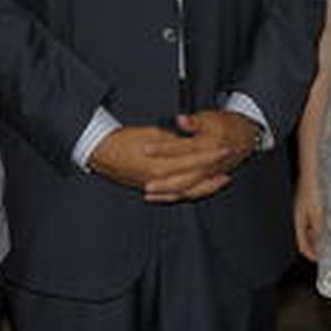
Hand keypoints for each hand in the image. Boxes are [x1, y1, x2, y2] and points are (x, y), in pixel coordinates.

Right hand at [88, 124, 231, 202]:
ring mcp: (155, 186)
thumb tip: (191, 142)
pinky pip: (172, 196)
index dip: (211, 156)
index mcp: (163, 165)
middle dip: (212, 176)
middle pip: (194, 181)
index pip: (194, 161)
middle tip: (229, 171)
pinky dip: (186, 194)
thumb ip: (174, 141)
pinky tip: (194, 191)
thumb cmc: (124, 140)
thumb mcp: (152, 134)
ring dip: (204, 188)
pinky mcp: (148, 188)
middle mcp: (161, 180)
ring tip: (219, 182)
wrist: (101, 152)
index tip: (225, 149)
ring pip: (185, 192)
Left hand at [145, 110, 260, 201]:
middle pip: (183, 176)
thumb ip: (194, 122)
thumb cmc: (225, 126)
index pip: (180, 148)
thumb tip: (181, 119)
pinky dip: (174, 196)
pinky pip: (190, 193)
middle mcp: (208, 165)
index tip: (144, 148)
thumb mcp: (210, 118)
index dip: (162, 149)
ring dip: (167, 191)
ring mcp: (207, 176)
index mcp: (207, 147)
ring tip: (148, 191)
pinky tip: (157, 197)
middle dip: (163, 181)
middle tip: (145, 182)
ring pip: (186, 188)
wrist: (245, 138)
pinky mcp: (206, 181)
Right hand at [293, 170, 323, 261]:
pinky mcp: (306, 203)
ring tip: (324, 241)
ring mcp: (301, 209)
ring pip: (307, 229)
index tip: (317, 259)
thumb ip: (318, 229)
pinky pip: (310, 220)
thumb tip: (320, 243)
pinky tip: (323, 225)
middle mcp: (298, 216)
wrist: (310, 172)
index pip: (301, 243)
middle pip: (303, 237)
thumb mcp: (318, 213)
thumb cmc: (312, 189)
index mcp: (298, 220)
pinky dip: (316, 226)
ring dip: (314, 237)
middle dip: (312, 246)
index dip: (310, 253)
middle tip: (321, 252)